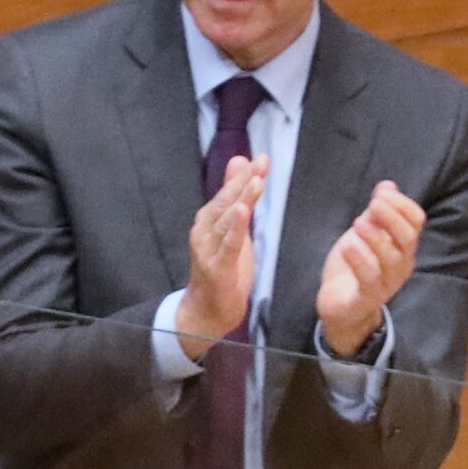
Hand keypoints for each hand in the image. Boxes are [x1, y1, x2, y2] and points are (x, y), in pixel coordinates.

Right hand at [173, 156, 264, 360]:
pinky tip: (242, 213)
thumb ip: (235, 194)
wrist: (207, 309)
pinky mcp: (217, 268)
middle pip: (227, 202)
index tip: (262, 159)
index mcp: (210, 219)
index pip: (229, 192)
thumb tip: (239, 160)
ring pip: (227, 221)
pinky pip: (228, 246)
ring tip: (255, 182)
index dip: (245, 175)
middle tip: (261, 163)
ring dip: (241, 200)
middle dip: (244, 181)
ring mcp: (208, 250)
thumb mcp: (233, 227)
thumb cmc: (221, 266)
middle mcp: (204, 230)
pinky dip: (235, 229)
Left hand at [316, 181, 424, 357]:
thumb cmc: (355, 265)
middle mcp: (401, 264)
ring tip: (358, 223)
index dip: (402, 204)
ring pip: (390, 259)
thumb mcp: (365, 232)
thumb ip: (376, 212)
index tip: (381, 193)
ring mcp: (387, 284)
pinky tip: (347, 246)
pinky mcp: (367, 298)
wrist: (339, 304)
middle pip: (408, 238)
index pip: (416, 221)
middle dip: (392, 218)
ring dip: (375, 237)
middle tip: (373, 204)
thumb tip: (387, 185)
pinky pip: (369, 279)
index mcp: (404, 246)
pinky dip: (359, 259)